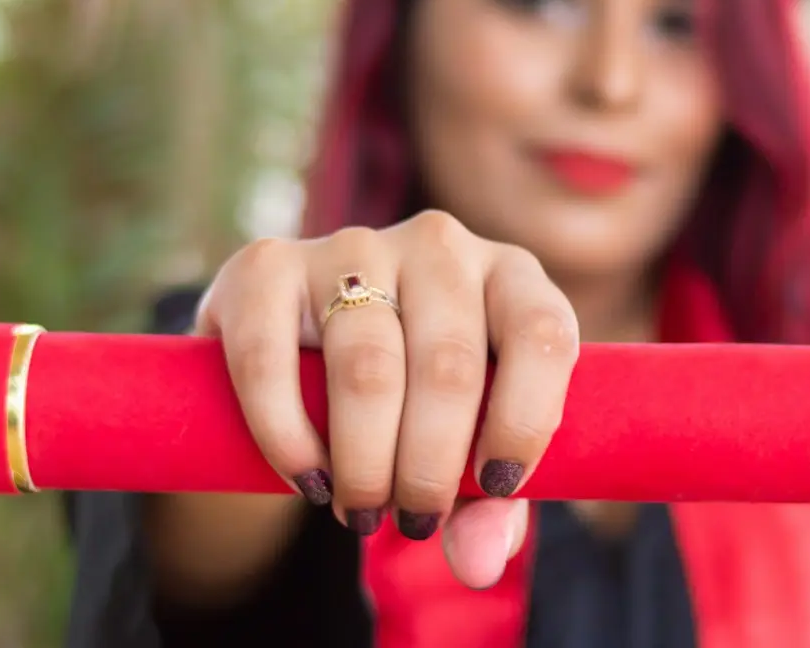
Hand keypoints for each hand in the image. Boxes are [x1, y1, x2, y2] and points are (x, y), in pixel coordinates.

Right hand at [194, 210, 579, 588]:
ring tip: (359, 511)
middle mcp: (438, 245)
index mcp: (510, 276)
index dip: (525, 419)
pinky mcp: (266, 265)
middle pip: (449, 366)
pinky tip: (307, 479)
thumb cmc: (417, 407)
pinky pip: (270, 357)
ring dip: (364, 462)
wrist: (304, 357)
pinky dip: (288, 436)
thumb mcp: (468, 451)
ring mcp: (351, 245)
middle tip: (412, 521)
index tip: (496, 487)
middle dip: (430, 467)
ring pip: (367, 367)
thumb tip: (477, 563)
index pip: (542, 334)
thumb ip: (488, 508)